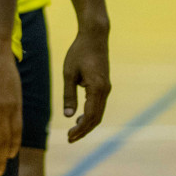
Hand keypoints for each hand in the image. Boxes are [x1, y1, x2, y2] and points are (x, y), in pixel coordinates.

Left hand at [61, 25, 110, 141]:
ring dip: (87, 124)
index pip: (90, 116)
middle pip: (96, 118)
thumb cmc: (79, 52)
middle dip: (84, 130)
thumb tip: (69, 116)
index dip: (81, 129)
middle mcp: (105, 90)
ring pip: (99, 112)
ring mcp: (106, 88)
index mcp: (97, 88)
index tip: (69, 137)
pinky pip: (99, 105)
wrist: (94, 36)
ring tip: (73, 131)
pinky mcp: (104, 85)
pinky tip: (80, 117)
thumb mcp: (69, 73)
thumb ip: (69, 94)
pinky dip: (90, 114)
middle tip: (70, 139)